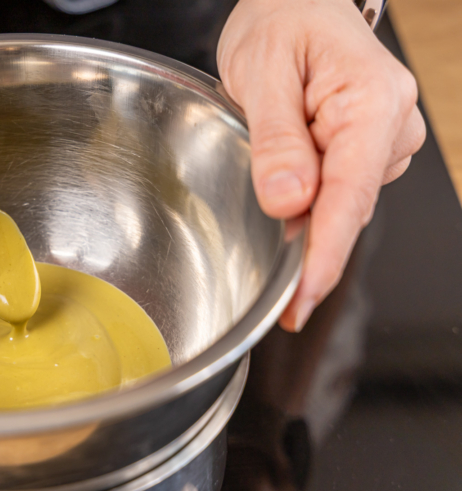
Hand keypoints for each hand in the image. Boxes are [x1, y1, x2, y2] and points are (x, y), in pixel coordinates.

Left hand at [217, 0, 424, 330]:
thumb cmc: (281, 22)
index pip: (350, 196)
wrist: (296, 2)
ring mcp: (385, 139)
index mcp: (371, 101)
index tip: (302, 297)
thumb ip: (277, 140)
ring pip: (342, 204)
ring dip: (304, 214)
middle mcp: (391, 124)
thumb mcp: (263, 73)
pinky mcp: (369, 148)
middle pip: (348, 208)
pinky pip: (340, 191)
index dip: (325, 254)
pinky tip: (287, 181)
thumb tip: (290, 202)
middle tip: (263, 274)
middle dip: (307, 245)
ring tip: (265, 170)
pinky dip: (312, 202)